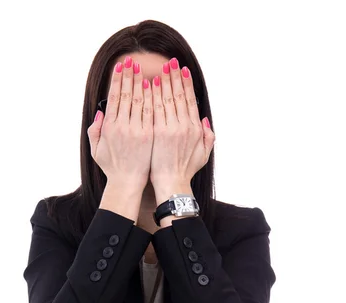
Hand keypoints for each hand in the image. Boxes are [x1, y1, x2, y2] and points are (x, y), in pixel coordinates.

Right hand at [87, 56, 153, 192]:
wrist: (127, 183)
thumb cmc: (112, 167)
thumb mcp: (95, 150)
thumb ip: (94, 131)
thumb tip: (100, 114)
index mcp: (109, 127)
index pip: (114, 97)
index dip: (117, 80)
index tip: (120, 67)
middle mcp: (122, 126)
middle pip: (126, 95)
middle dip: (129, 76)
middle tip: (132, 61)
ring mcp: (136, 131)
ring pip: (139, 100)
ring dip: (141, 83)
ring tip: (143, 69)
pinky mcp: (148, 136)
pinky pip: (151, 112)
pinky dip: (152, 98)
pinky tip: (154, 87)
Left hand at [150, 58, 214, 198]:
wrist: (171, 184)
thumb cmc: (185, 171)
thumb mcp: (204, 154)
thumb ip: (208, 136)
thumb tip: (204, 118)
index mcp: (195, 128)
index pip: (190, 100)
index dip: (186, 83)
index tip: (183, 70)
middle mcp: (184, 126)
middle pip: (179, 95)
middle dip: (175, 76)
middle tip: (171, 61)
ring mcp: (170, 128)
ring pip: (167, 99)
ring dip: (164, 81)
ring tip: (160, 67)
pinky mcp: (157, 133)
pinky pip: (155, 109)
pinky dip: (153, 95)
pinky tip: (150, 84)